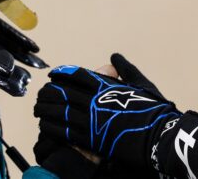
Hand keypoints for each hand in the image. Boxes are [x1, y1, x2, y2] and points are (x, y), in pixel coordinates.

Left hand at [34, 54, 180, 171]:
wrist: (159, 136)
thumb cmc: (154, 110)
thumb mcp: (141, 84)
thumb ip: (126, 69)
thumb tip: (114, 57)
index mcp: (105, 86)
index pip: (77, 76)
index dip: (62, 74)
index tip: (52, 75)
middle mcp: (95, 101)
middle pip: (63, 93)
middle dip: (49, 93)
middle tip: (41, 94)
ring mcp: (91, 120)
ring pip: (60, 112)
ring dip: (46, 109)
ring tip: (38, 109)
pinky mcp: (91, 139)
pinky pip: (65, 132)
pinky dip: (52, 127)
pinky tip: (44, 126)